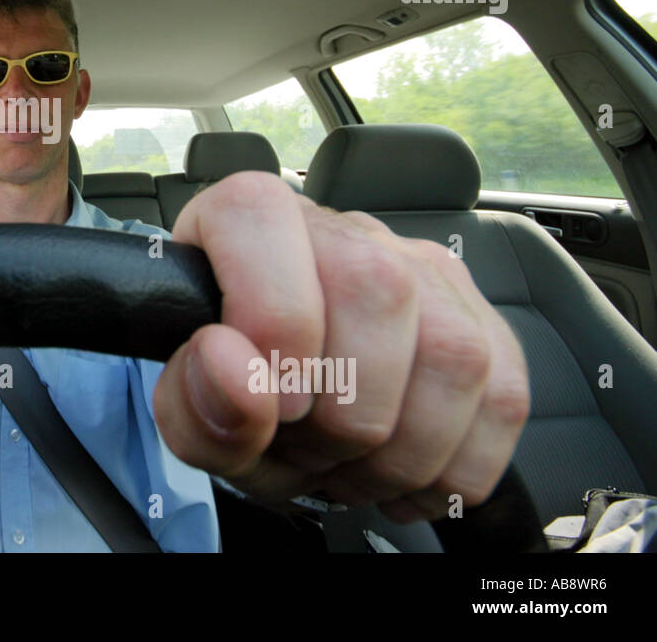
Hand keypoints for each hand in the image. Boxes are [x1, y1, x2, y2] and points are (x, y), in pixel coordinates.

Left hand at [152, 171, 530, 523]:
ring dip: (402, 451)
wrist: (279, 404)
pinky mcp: (481, 323)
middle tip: (307, 451)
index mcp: (250, 219)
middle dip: (343, 411)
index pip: (262, 218)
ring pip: (456, 352)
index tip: (272, 400)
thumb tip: (231, 367)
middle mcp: (343, 230)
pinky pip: (504, 398)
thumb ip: (192, 397)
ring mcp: (422, 270)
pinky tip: (402, 480)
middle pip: (378, 290)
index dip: (272, 319)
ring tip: (351, 470)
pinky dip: (455, 467)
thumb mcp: (193, 412)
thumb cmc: (235, 391)